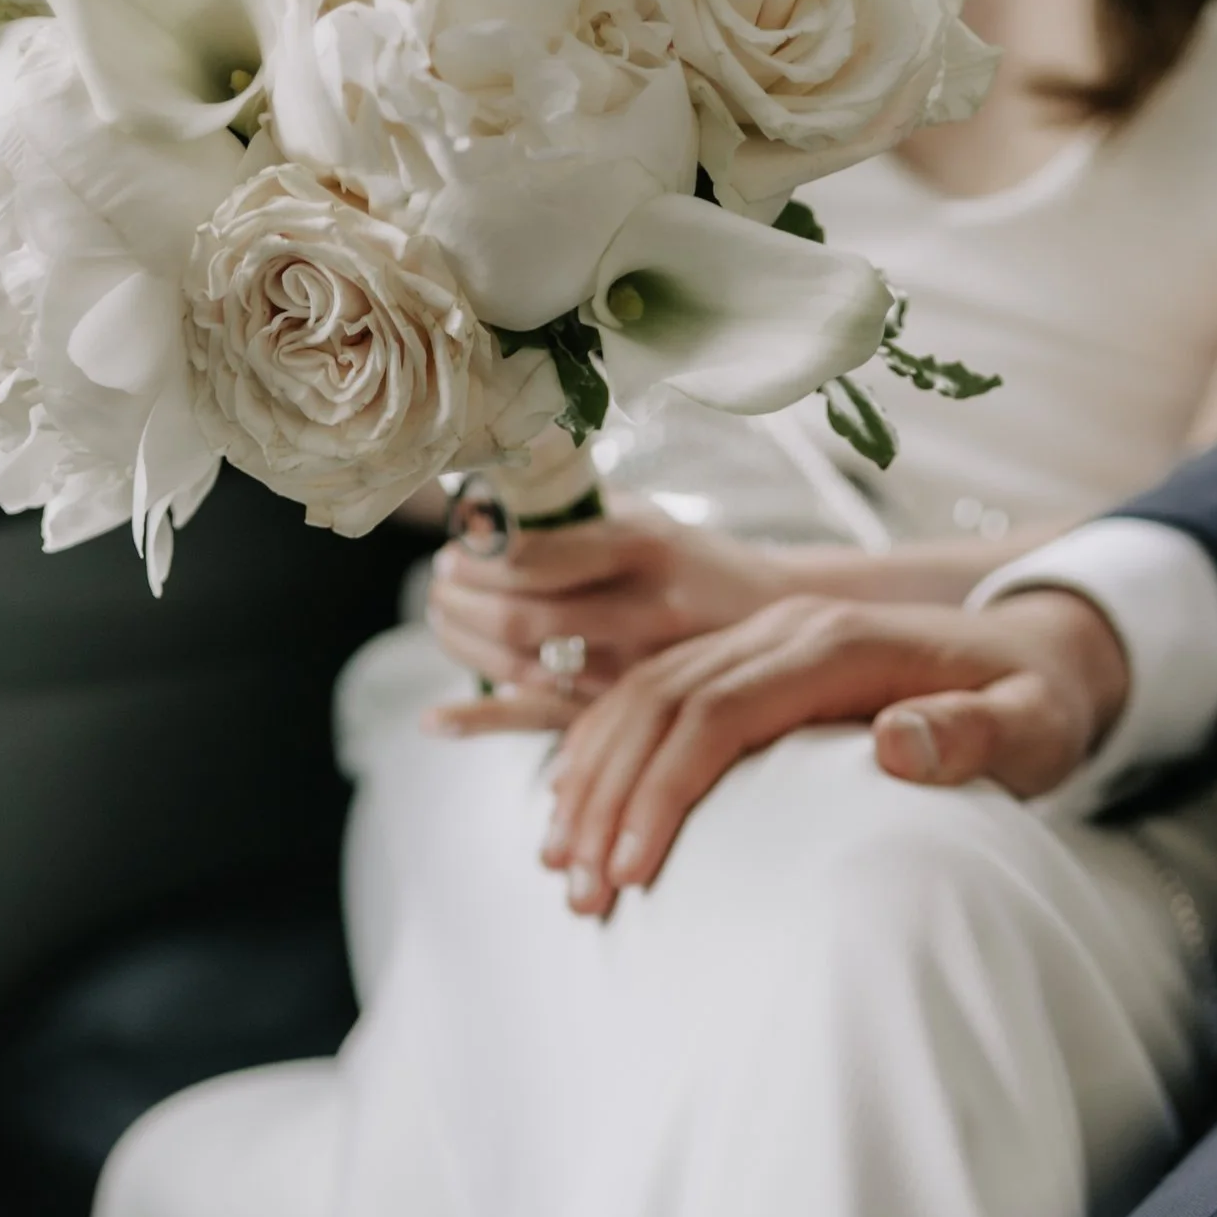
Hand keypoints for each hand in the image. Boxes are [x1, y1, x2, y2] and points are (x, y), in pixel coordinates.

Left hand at [423, 511, 795, 720]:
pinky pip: (544, 722)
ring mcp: (636, 671)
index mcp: (643, 548)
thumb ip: (577, 505)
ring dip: (466, 649)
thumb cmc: (695, 565)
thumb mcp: (647, 518)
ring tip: (445, 620)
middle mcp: (641, 613)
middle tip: (440, 586)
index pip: (539, 557)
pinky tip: (436, 720)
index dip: (481, 557)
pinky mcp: (627, 713)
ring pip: (528, 670)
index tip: (454, 547)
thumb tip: (487, 494)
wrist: (780, 626)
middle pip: (526, 620)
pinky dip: (484, 722)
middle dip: (464, 604)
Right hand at [533, 589, 1129, 914]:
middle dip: (608, 798)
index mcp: (839, 645)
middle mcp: (788, 631)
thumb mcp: (1031, 727)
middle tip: (578, 892)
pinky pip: (656, 696)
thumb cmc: (1034, 706)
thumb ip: (972, 734)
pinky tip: (576, 811)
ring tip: (560, 868)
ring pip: (644, 696)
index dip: (664, 790)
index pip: (719, 710)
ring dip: (592, 779)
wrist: (1041, 651)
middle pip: (662, 702)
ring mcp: (765, 641)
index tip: (633, 871)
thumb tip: (894, 741)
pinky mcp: (754, 662)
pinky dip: (607, 751)